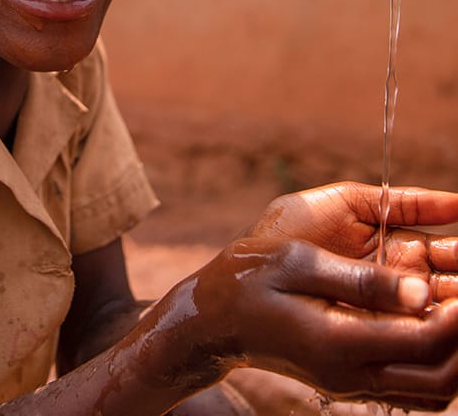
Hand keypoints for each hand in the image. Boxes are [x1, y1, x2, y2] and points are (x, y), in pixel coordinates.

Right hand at [158, 182, 457, 411]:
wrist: (219, 316)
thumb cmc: (254, 277)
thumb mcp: (299, 262)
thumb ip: (361, 279)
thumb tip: (422, 290)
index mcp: (337, 341)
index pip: (426, 342)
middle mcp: (351, 373)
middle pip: (440, 379)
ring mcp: (352, 382)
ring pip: (431, 391)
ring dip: (456, 354)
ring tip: (456, 304)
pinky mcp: (351, 380)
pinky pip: (412, 387)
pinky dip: (435, 362)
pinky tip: (432, 322)